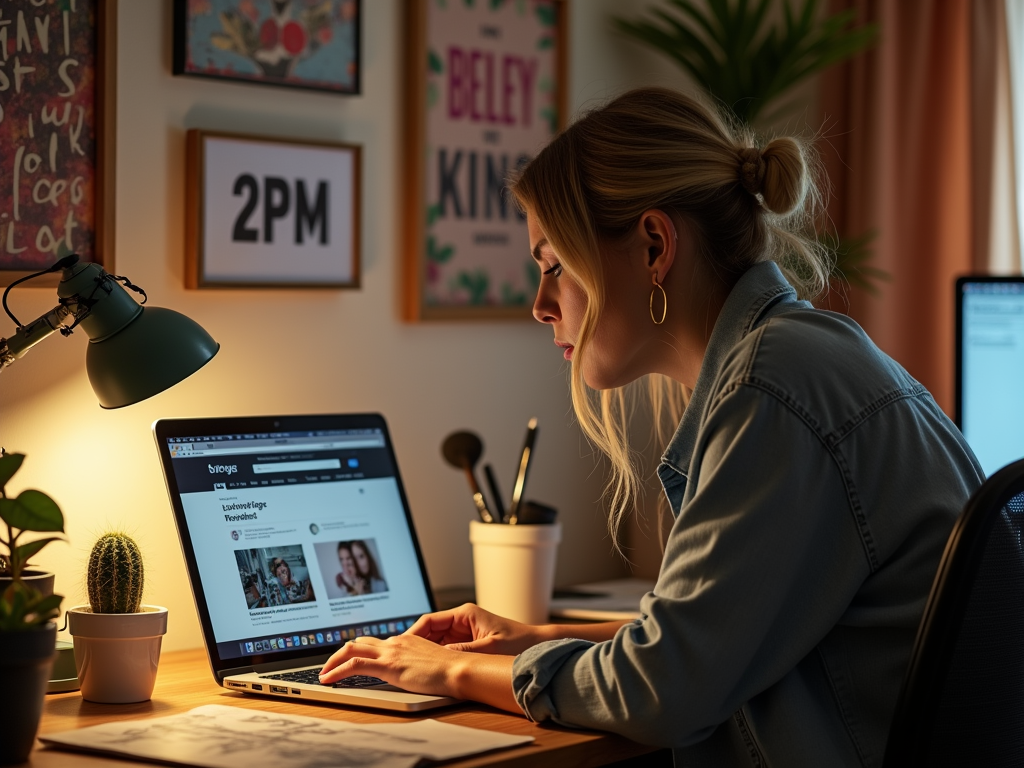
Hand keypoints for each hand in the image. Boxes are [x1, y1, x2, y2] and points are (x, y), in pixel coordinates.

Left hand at [319, 634, 459, 695]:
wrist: (458, 670)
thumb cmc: (451, 671)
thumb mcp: (430, 664)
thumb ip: (417, 663)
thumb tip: (412, 672)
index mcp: (406, 640)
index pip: (376, 642)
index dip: (359, 650)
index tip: (349, 659)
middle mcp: (396, 642)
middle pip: (360, 641)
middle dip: (340, 653)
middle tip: (330, 665)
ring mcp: (391, 652)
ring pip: (351, 649)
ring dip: (333, 661)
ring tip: (323, 674)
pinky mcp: (388, 666)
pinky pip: (354, 665)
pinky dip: (337, 671)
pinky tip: (328, 680)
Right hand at [407, 603, 548, 655]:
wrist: (537, 645)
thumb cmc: (519, 642)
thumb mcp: (489, 649)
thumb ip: (464, 652)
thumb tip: (439, 658)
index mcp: (465, 614)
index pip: (429, 620)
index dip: (413, 634)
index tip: (403, 647)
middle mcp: (462, 621)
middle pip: (429, 631)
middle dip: (416, 645)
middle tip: (402, 660)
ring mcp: (464, 632)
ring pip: (435, 642)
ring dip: (425, 653)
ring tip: (412, 667)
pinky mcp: (468, 643)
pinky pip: (446, 649)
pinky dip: (437, 658)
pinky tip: (430, 670)